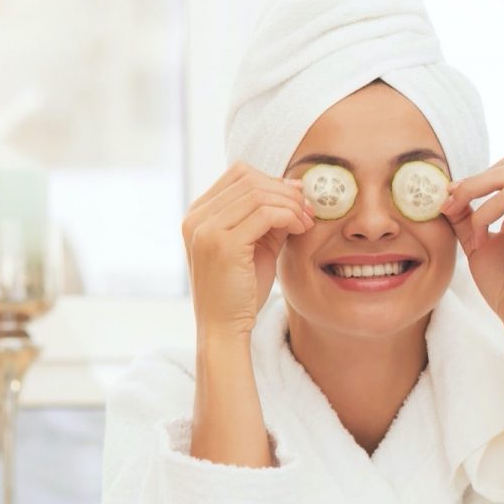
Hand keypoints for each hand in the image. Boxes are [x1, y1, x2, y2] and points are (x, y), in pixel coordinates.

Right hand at [182, 162, 314, 340]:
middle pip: (249, 179)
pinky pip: (265, 213)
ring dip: (291, 204)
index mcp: (197, 215)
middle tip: (308, 211)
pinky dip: (289, 216)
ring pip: (259, 193)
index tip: (297, 198)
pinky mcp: (223, 245)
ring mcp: (205, 230)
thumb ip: (268, 216)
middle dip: (286, 192)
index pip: (238, 174)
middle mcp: (195, 218)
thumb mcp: (254, 245)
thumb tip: (295, 186)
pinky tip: (300, 230)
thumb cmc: (239, 292)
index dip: (273, 180)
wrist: (224, 329)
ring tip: (306, 223)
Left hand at [440, 156, 503, 336]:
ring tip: (476, 238)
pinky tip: (491, 240)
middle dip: (472, 186)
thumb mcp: (476, 243)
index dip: (473, 179)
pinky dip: (502, 220)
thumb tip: (447, 193)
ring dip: (482, 212)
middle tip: (452, 208)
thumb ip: (465, 217)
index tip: (449, 200)